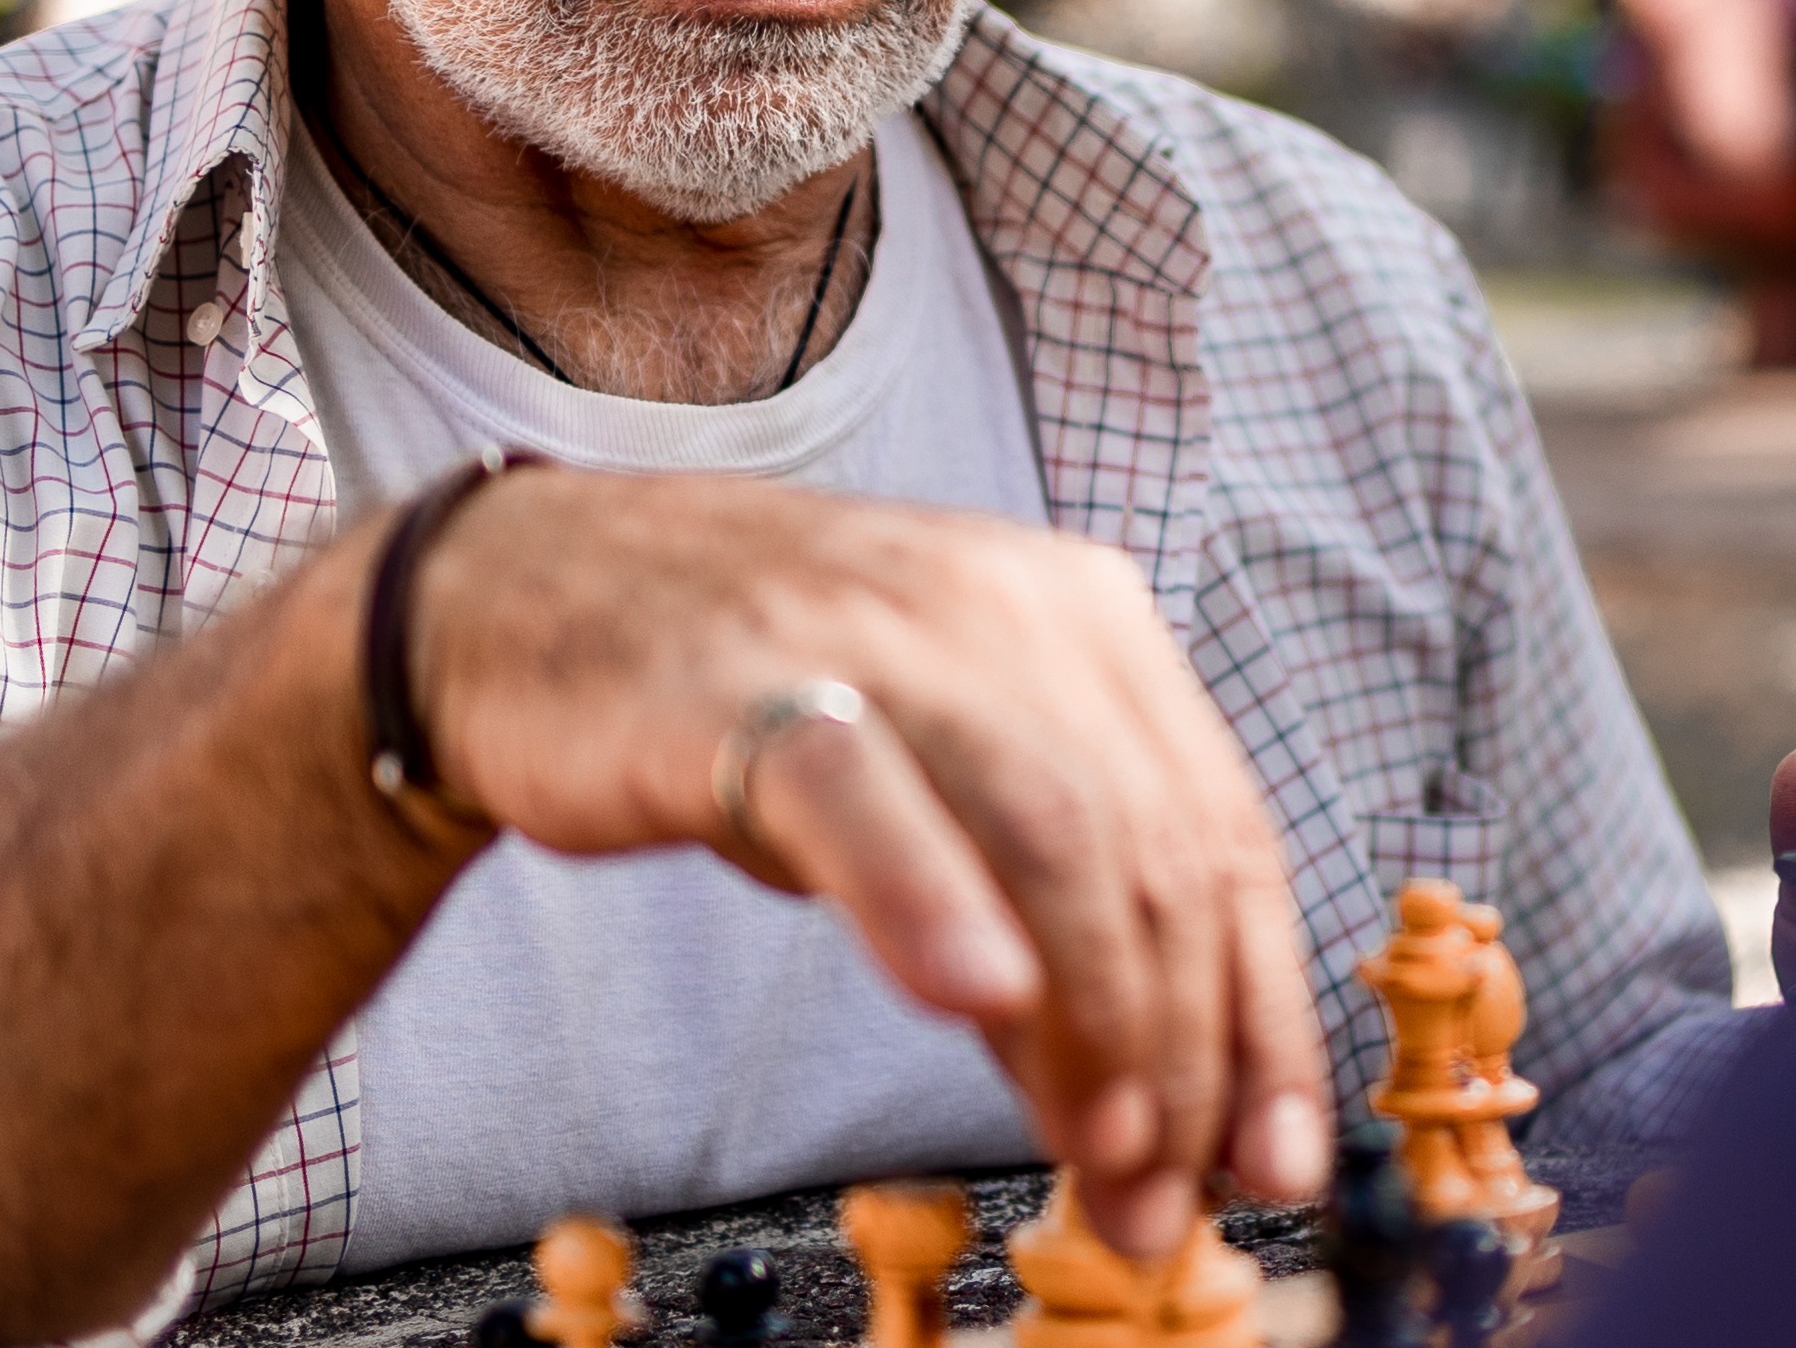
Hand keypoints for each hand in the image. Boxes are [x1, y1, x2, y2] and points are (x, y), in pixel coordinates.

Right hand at [405, 465, 1330, 1253]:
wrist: (524, 595)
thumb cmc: (753, 710)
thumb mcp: (937, 807)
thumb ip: (1048, 936)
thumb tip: (1149, 1123)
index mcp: (1088, 621)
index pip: (1223, 838)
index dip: (1264, 1016)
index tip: (1271, 1161)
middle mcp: (1010, 608)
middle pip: (1153, 850)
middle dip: (1182, 1050)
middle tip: (1164, 1198)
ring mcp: (885, 630)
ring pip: (1049, 828)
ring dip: (1094, 1008)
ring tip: (1102, 1147)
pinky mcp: (750, 678)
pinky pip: (862, 793)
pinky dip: (930, 898)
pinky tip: (975, 996)